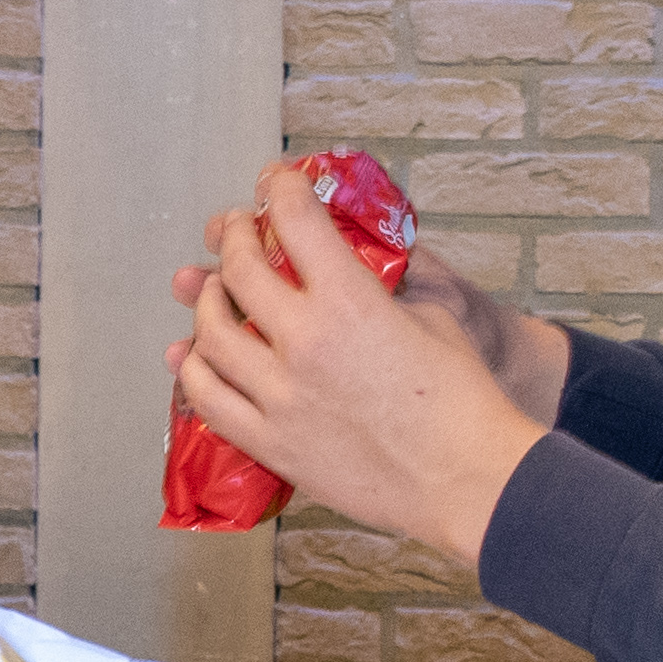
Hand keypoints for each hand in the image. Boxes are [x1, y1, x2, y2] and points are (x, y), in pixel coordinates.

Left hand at [171, 197, 572, 428]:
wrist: (467, 479)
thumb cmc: (463, 399)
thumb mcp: (428, 317)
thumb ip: (378, 290)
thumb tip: (346, 274)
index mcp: (350, 301)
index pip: (295, 219)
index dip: (280, 188)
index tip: (275, 182)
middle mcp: (305, 343)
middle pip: (240, 271)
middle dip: (232, 238)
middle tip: (234, 230)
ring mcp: (282, 397)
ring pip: (211, 336)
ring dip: (206, 304)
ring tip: (213, 293)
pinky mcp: (272, 444)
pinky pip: (209, 401)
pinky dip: (194, 371)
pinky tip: (196, 358)